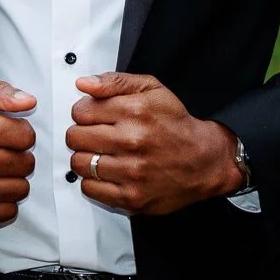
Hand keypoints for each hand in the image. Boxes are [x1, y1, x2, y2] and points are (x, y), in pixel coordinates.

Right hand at [0, 79, 36, 229]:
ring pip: (20, 189)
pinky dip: (4, 202)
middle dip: (19, 156)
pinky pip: (7, 212)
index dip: (21, 133)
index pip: (26, 136)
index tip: (9, 135)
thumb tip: (29, 101)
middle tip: (2, 153)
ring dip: (13, 179)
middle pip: (25, 163)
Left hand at [66, 72, 243, 215]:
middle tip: (93, 135)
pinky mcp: (131, 197)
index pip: (81, 111)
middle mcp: (131, 140)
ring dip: (84, 158)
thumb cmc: (176, 125)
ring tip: (99, 154)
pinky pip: (90, 188)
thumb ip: (114, 81)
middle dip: (80, 134)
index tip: (91, 116)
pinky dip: (92, 180)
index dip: (82, 112)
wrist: (204, 161)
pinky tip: (106, 172)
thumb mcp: (151, 88)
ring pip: (79, 164)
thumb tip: (83, 84)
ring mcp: (131, 171)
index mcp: (134, 110)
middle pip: (75, 137)